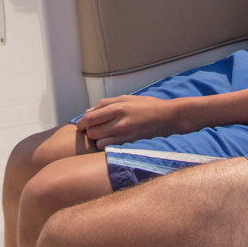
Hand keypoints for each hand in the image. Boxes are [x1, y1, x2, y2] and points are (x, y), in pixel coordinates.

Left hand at [75, 95, 198, 147]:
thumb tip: (88, 112)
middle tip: (93, 130)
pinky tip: (110, 141)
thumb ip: (105, 104)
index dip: (81, 123)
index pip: (90, 117)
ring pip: (98, 141)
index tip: (80, 126)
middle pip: (92, 131)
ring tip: (102, 135)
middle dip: (89, 131)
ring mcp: (124, 133)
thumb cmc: (147, 106)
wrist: (167, 117)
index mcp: (117, 106)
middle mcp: (119, 121)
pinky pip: (109, 147)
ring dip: (97, 139)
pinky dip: (105, 145)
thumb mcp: (126, 98)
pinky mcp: (129, 143)